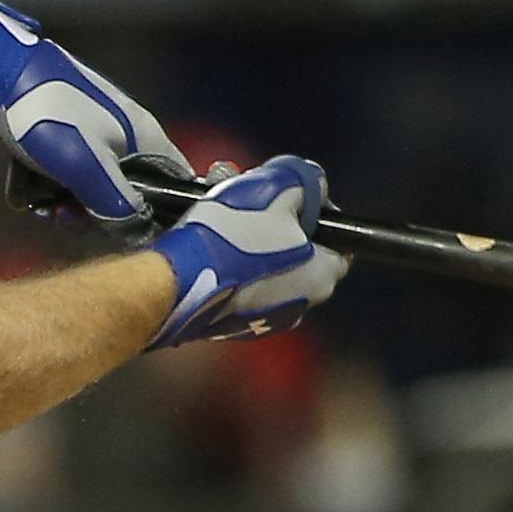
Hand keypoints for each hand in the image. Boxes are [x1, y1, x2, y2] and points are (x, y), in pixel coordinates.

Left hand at [0, 3, 191, 236]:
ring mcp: (95, 131)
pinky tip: (27, 192)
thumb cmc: (46, 115)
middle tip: (65, 217)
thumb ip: (114, 203)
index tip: (125, 230)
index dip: (159, 213)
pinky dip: (50, 184)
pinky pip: (68, 171)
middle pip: (129, 191)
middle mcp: (126, 133)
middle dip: (97, 212)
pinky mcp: (66, 131)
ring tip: (39, 206)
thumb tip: (136, 231)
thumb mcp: (84, 167)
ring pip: (94, 184)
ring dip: (67, 202)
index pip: (175, 183)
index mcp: (144, 136)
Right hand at [146, 155, 347, 348]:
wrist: (173, 283)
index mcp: (321, 278)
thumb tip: (315, 188)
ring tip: (225, 224)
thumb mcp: (275, 188)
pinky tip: (209, 252)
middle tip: (254, 208)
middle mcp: (300, 307)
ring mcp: (264, 322)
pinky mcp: (231, 327)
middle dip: (280, 230)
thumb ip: (304, 183)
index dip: (317, 214)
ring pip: (268, 274)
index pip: (339, 243)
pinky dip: (231, 271)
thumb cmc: (230, 237)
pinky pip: (240, 291)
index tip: (290, 198)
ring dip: (254, 249)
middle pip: (301, 258)